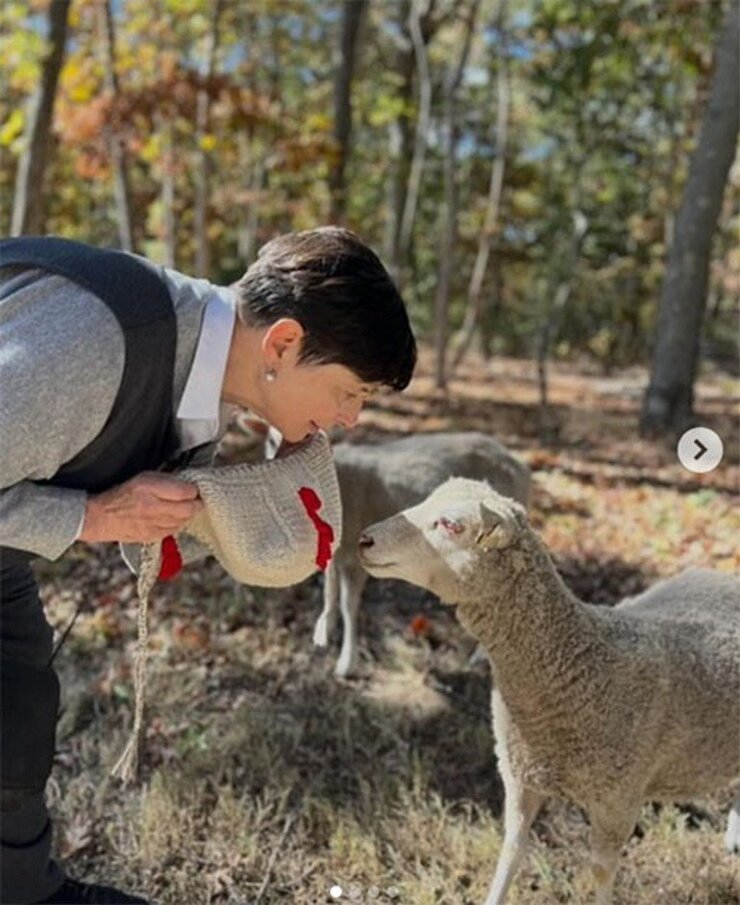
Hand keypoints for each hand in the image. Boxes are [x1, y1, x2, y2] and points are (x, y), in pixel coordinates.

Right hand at [78, 472, 202, 543]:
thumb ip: (167, 480)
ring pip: (184, 521)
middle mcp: (153, 507)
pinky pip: (174, 530)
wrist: (101, 517)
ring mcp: (153, 525)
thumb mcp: (144, 477)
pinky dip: (177, 523)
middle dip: (196, 503)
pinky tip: (171, 517)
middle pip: (189, 509)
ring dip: (187, 514)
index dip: (193, 490)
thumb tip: (187, 484)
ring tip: (182, 507)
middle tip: (196, 499)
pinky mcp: (152, 536)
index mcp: (150, 488)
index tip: (194, 489)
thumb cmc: (122, 494)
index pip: (185, 491)